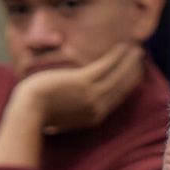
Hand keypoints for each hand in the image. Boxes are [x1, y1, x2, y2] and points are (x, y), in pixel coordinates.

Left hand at [11, 43, 144, 135]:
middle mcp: (98, 109)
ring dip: (129, 61)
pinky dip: (116, 56)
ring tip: (136, 49)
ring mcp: (92, 96)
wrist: (30, 111)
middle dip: (134, 72)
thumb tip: (60, 123)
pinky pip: (106, 66)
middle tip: (140, 59)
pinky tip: (122, 46)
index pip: (116, 100)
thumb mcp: (58, 121)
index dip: (127, 86)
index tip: (134, 75)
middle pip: (123, 88)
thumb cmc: (37, 115)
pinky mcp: (85, 82)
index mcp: (93, 119)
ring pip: (119, 76)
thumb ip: (68, 117)